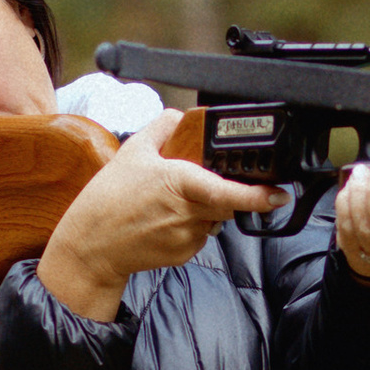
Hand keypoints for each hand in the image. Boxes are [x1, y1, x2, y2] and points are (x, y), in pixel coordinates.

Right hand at [37, 114, 279, 320]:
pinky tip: (166, 219)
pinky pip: (202, 234)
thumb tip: (182, 115)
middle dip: (226, 190)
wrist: (91, 246)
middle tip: (201, 181)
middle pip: (228, 201)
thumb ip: (162, 127)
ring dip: (206, 207)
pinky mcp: (185, 254)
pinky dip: (193, 224)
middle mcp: (189, 213)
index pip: (228, 191)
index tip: (278, 194)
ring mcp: (188, 237)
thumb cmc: (108, 199)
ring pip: (216, 217)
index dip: (257, 195)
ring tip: (171, 201)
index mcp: (180, 184)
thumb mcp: (132, 150)